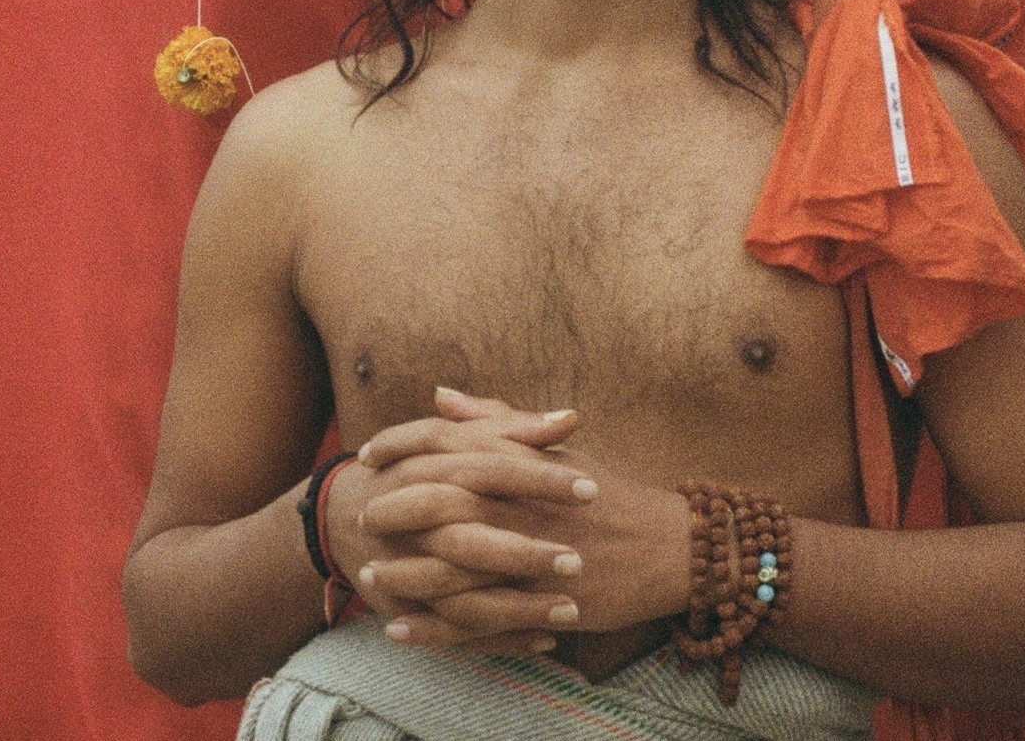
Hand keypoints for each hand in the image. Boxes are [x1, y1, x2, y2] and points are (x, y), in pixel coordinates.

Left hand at [349, 387, 691, 650]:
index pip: (444, 444)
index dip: (400, 446)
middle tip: (362, 516)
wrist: (662, 545)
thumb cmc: (604, 492)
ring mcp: (524, 556)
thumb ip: (492, 420)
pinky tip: (399, 630)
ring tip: (369, 577)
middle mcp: (516, 504)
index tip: (368, 454)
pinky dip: (430, 628)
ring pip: (446, 567)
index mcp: (517, 461)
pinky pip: (469, 621)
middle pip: (436, 501)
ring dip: (402, 573)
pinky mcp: (533, 603)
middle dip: (392, 508)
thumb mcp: (550, 448)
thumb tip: (441, 394)